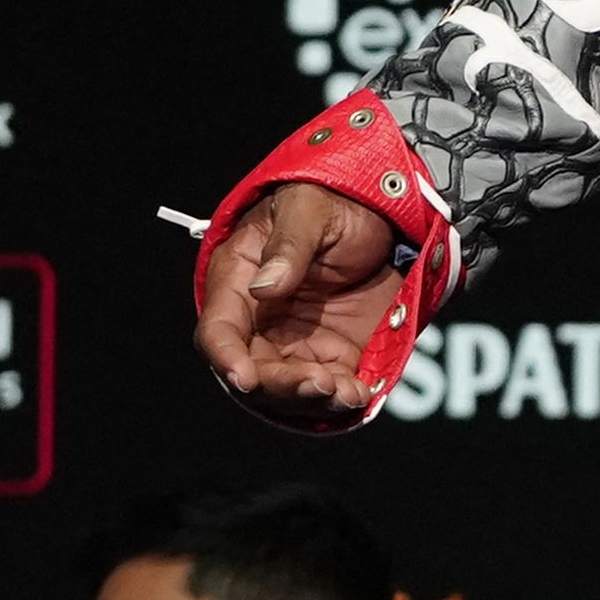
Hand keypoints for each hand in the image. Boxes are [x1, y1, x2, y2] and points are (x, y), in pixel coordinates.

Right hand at [191, 183, 401, 426]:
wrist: (380, 213)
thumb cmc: (331, 201)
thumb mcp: (309, 208)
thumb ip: (288, 245)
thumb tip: (264, 287)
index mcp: (238, 280)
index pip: (219, 331)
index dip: (226, 358)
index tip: (245, 377)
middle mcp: (260, 320)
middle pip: (253, 369)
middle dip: (281, 384)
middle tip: (318, 383)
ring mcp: (295, 341)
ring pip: (289, 387)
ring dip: (313, 398)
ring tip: (346, 392)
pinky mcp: (332, 353)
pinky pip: (329, 386)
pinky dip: (341, 396)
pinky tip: (360, 393)